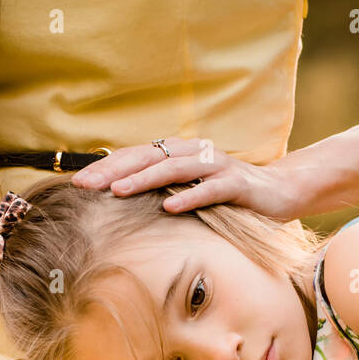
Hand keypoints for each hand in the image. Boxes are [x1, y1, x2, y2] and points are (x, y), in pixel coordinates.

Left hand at [71, 136, 304, 220]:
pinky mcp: (237, 184)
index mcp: (180, 153)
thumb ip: (163, 188)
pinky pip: (210, 189)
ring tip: (119, 191)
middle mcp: (195, 153)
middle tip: (86, 185)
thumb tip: (121, 198)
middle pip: (148, 156)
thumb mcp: (190, 190)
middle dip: (115, 170)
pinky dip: (189, 196)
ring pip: (175, 168)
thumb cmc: (228, 195)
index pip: (136, 156)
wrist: (280, 192)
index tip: (78, 182)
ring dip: (144, 179)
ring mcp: (217, 166)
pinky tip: (169, 206)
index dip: (107, 167)